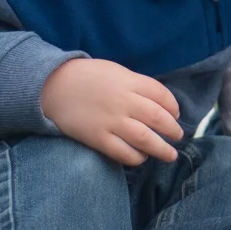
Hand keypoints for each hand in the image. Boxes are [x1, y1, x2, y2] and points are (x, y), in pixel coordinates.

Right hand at [39, 58, 183, 164]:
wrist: (52, 86)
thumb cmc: (86, 77)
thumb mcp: (115, 71)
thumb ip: (135, 85)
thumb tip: (156, 102)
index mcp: (130, 81)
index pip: (162, 95)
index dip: (173, 107)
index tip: (176, 115)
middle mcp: (124, 101)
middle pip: (158, 118)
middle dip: (172, 130)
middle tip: (178, 137)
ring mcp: (111, 121)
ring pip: (145, 139)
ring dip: (161, 149)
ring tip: (170, 154)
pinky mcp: (97, 138)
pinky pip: (123, 153)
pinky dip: (136, 157)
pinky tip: (141, 157)